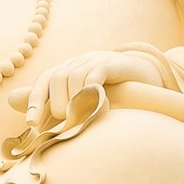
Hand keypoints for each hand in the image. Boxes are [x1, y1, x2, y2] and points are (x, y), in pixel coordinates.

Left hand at [7, 49, 157, 149]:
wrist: (150, 74)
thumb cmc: (121, 91)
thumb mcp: (92, 97)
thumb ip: (72, 106)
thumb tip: (44, 123)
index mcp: (70, 68)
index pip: (45, 80)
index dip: (35, 100)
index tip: (32, 122)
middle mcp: (79, 61)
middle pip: (56, 77)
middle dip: (54, 101)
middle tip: (62, 120)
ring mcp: (95, 60)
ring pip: (73, 76)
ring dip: (72, 99)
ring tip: (78, 116)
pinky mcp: (112, 63)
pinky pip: (94, 74)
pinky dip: (91, 91)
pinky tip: (98, 105)